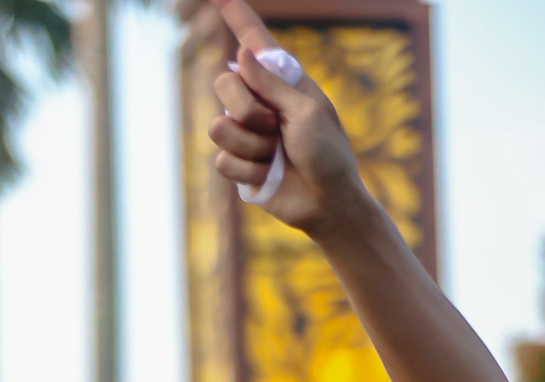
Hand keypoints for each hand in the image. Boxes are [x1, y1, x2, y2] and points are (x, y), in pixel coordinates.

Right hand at [206, 0, 367, 239]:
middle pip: (223, 84)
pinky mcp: (238, 164)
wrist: (326, 201)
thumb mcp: (306, 110)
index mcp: (283, 80)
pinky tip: (268, 174)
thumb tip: (241, 54)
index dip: (239, 18)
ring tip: (275, 153)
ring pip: (218, 126)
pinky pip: (222, 160)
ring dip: (250, 144)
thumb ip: (272, 84)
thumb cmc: (327, 152)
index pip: (256, 43)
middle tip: (274, 127)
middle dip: (246, 108)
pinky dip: (248, 169)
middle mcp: (260, 101)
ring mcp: (246, 133)